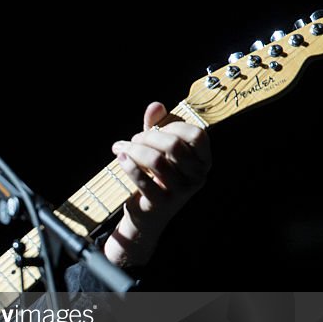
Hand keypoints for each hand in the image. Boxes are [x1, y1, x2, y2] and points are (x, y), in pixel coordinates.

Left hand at [105, 102, 210, 266]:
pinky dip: (127, 164)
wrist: (146, 215)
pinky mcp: (161, 203)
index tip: (152, 129)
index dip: (172, 126)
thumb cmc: (154, 176)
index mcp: (203, 161)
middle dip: (148, 137)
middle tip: (132, 140)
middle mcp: (197, 176)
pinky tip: (119, 158)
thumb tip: (156, 105)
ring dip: (134, 149)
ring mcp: (181, 192)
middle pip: (174, 145)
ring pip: (156, 160)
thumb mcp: (157, 148)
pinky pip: (142, 179)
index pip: (196, 134)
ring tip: (122, 148)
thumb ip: (157, 125)